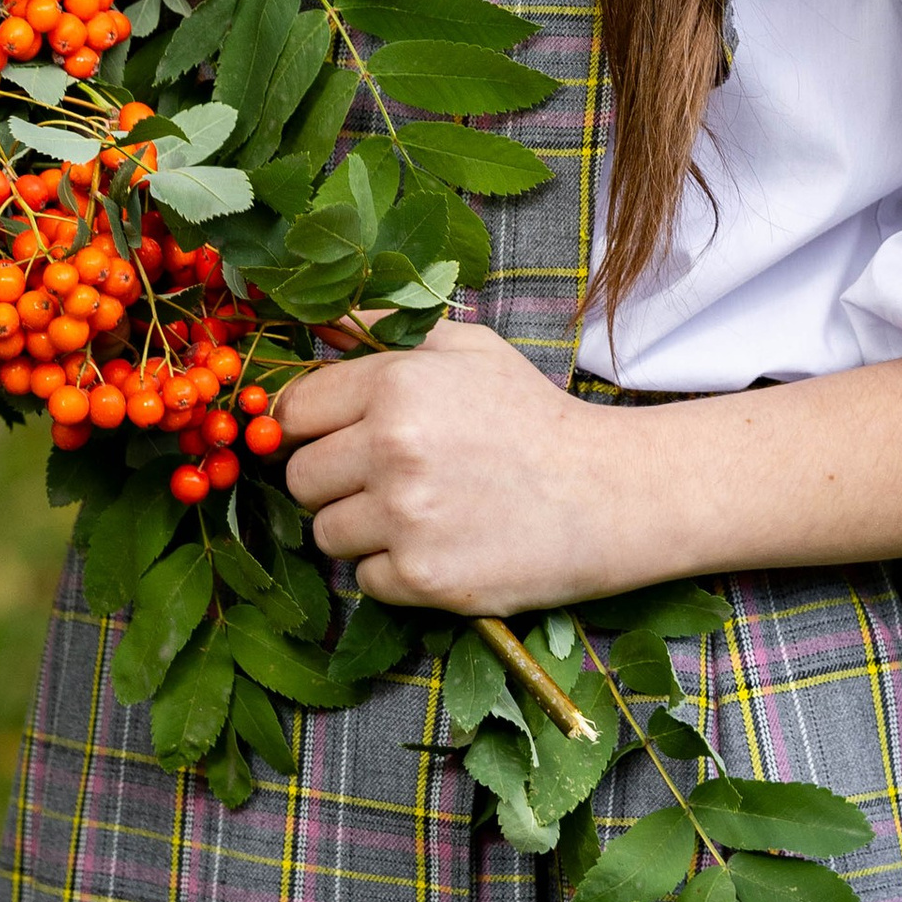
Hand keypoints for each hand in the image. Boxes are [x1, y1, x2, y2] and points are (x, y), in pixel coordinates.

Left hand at [276, 321, 621, 612]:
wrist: (608, 495)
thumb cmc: (534, 418)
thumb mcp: (469, 349)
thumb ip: (388, 328)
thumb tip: (320, 321)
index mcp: (397, 384)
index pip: (294, 412)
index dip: (307, 428)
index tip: (329, 440)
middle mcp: (392, 448)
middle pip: (299, 477)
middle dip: (333, 481)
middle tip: (386, 481)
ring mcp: (405, 517)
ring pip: (324, 532)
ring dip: (360, 529)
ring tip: (418, 514)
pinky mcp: (422, 577)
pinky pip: (364, 579)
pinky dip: (393, 571)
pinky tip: (441, 546)